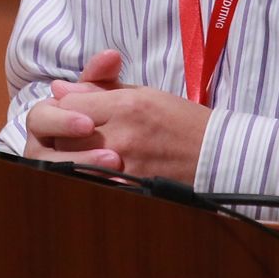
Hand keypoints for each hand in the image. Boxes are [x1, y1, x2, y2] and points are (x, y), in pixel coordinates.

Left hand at [29, 50, 210, 183]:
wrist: (218, 157)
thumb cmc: (183, 121)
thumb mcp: (144, 94)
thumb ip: (100, 89)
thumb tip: (60, 89)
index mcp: (127, 105)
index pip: (69, 104)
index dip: (67, 107)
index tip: (76, 110)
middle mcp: (122, 134)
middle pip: (66, 134)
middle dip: (65, 133)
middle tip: (78, 133)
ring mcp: (124, 165)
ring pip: (75, 161)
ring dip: (75, 156)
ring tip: (89, 151)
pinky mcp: (129, 188)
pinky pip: (93, 182)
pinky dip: (91, 176)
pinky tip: (100, 170)